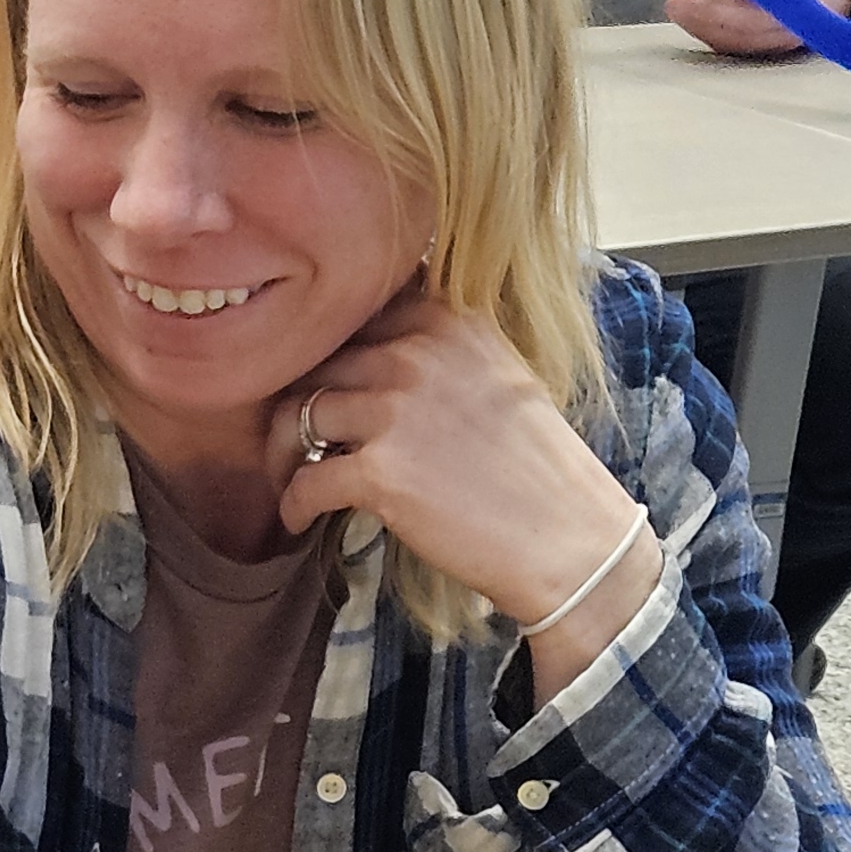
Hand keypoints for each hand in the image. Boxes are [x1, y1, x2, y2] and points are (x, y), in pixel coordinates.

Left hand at [279, 284, 660, 697]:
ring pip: (297, 415)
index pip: (350, 315)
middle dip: (294, 401)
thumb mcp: (494, 371)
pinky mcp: (379, 471)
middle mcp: (416, 351)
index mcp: (445, 317)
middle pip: (314, 363)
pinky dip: (294, 504)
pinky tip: (301, 520)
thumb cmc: (534, 464)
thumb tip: (365, 352)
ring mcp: (394, 409)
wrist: (567, 536)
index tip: (316, 384)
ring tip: (292, 477)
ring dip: (283, 453)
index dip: (322, 353)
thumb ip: (435, 347)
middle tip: (292, 439)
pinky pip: (306, 480)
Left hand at [662, 0, 850, 55]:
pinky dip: (712, 34)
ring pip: (748, 38)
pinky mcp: (773, 50)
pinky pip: (741, 48)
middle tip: (680, 2)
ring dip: (709, 25)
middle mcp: (809, 9)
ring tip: (678, 8)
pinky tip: (688, 19)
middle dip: (718, 12)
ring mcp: (791, 34)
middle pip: (761, 18)